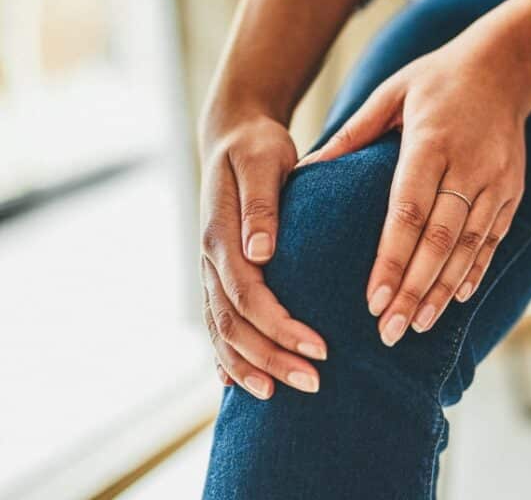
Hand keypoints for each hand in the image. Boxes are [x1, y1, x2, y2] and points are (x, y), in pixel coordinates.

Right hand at [200, 113, 327, 398]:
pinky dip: (226, 355)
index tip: (321, 348)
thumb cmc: (256, 148)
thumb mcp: (263, 162)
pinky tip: (239, 381)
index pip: (248, 296)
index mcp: (221, 236)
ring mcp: (210, 271)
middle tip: (314, 383)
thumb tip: (259, 251)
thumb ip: (261, 205)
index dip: (280, 327)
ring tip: (282, 393)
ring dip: (250, 366)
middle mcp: (211, 260)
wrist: (233, 137)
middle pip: (234, 324)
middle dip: (272, 358)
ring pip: (221, 331)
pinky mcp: (218, 275)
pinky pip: (216, 323)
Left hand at [297, 42, 530, 346]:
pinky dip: (475, 271)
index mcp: (431, 141)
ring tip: (416, 326)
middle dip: (414, 290)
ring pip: (468, 247)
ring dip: (443, 291)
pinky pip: (493, 240)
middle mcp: (469, 165)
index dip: (392, 259)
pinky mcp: (513, 192)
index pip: (409, 211)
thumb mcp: (391, 92)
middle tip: (388, 331)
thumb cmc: (437, 79)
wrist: (507, 66)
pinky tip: (457, 301)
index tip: (373, 299)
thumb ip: (352, 133)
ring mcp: (497, 182)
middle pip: (440, 240)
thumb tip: (306, 169)